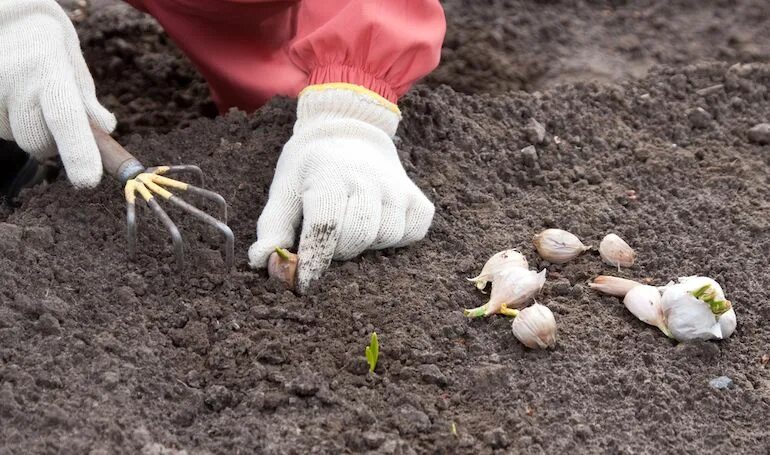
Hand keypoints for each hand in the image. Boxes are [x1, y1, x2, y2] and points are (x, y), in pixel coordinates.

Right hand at [0, 0, 115, 187]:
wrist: (8, 19)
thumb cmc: (49, 50)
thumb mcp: (74, 69)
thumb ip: (88, 104)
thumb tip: (105, 129)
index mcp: (50, 70)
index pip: (66, 118)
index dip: (78, 152)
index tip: (87, 182)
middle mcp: (16, 80)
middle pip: (38, 143)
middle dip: (49, 139)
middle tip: (48, 110)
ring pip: (15, 138)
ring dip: (23, 128)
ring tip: (23, 95)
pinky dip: (7, 122)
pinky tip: (9, 97)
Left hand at [248, 85, 433, 292]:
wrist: (351, 134)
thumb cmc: (312, 170)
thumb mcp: (285, 189)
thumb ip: (273, 227)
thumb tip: (263, 262)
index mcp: (330, 174)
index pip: (325, 226)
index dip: (314, 259)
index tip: (303, 283)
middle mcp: (369, 179)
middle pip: (357, 236)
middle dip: (338, 249)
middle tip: (329, 238)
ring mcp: (398, 189)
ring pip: (386, 237)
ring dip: (367, 244)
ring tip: (352, 227)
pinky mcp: (419, 201)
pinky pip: (412, 234)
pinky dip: (395, 239)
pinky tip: (379, 225)